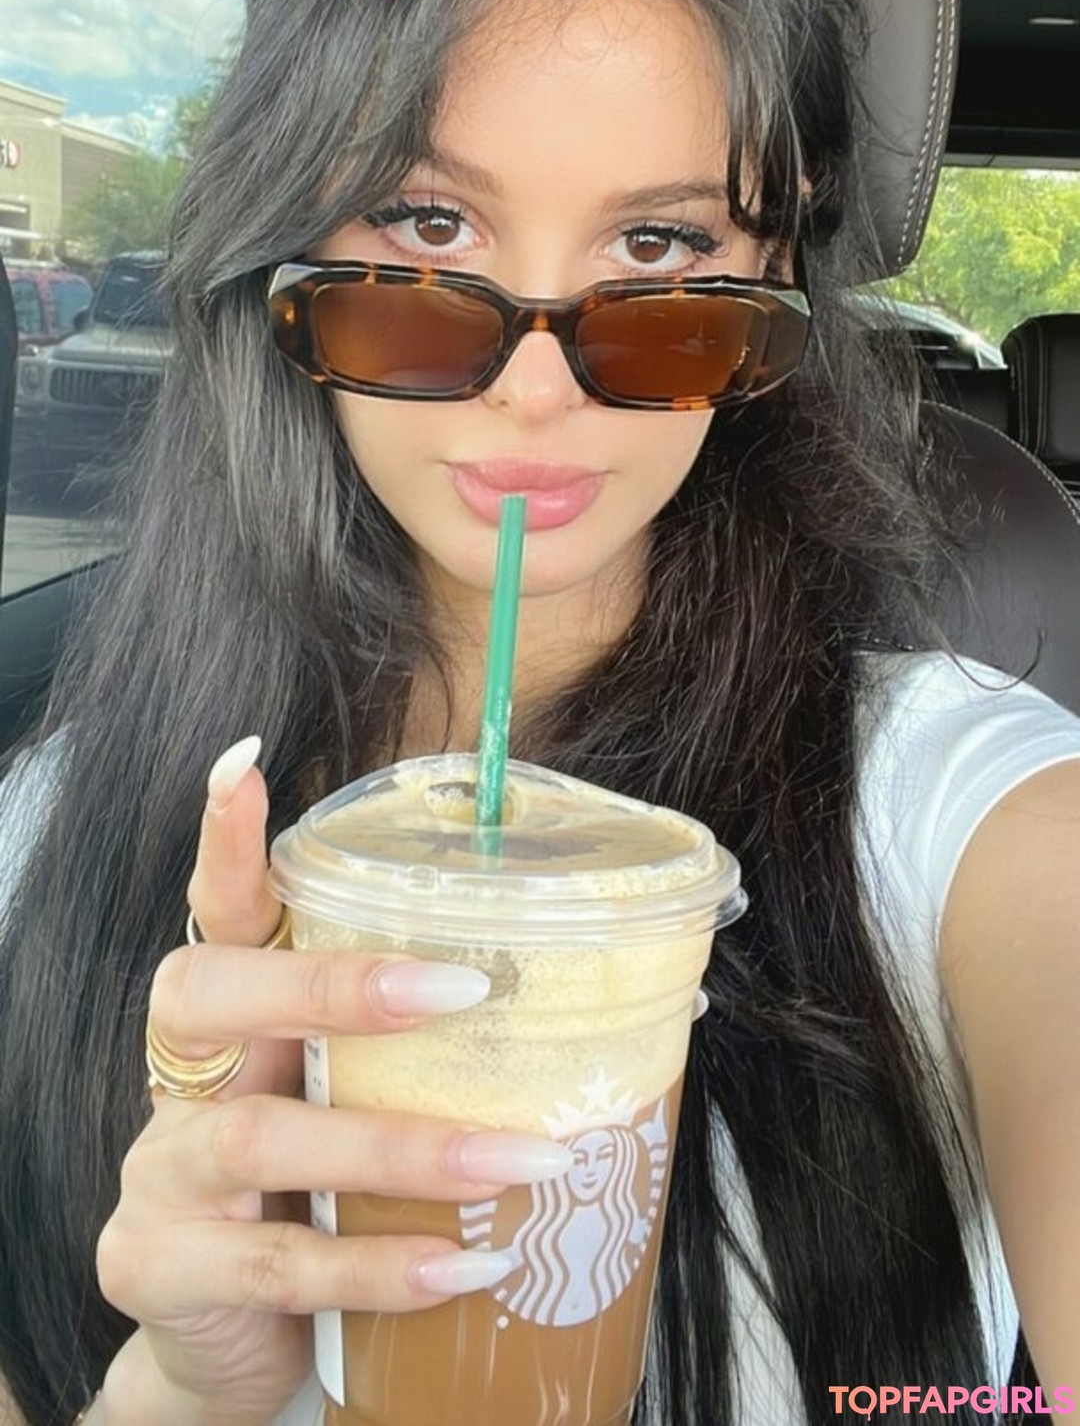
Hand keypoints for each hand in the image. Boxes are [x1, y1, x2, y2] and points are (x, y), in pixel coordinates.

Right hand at [95, 741, 571, 1425]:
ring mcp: (159, 1176)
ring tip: (522, 1158)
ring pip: (264, 1136)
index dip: (226, 845)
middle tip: (459, 988)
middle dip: (333, 985)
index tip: (246, 762)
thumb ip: (432, 1059)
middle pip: (211, 996)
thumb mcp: (357, 1113)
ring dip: (405, 1147)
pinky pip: (278, 1262)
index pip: (220, 916)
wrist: (234, 1350)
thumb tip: (637, 1000)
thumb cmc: (318, 1201)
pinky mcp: (158, 1267)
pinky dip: (379, 1262)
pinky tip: (462, 1262)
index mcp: (232, 1026)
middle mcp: (181, 1082)